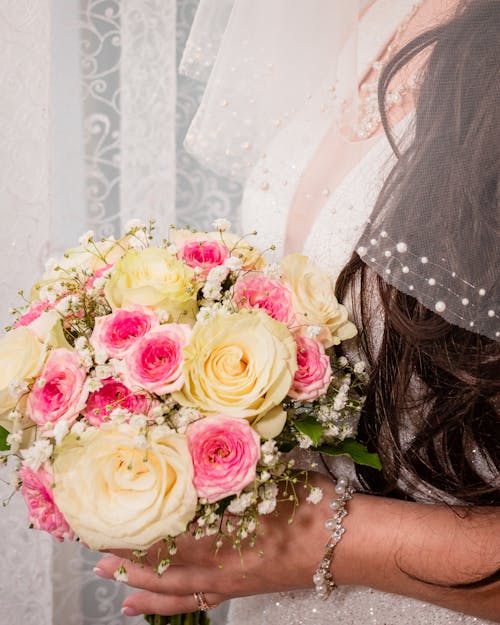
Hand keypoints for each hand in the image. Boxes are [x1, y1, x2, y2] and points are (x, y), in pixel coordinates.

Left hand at [94, 472, 335, 616]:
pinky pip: (200, 601)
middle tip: (97, 553)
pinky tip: (150, 605)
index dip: (137, 533)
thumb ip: (232, 470)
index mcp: (228, 537)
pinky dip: (171, 605)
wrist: (351, 541)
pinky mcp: (244, 588)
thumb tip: (199, 451)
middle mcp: (224, 566)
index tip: (108, 522)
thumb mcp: (271, 477)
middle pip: (166, 567)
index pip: (170, 538)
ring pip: (178, 590)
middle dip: (130, 559)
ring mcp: (233, 581)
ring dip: (143, 585)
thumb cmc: (315, 505)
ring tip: (113, 581)